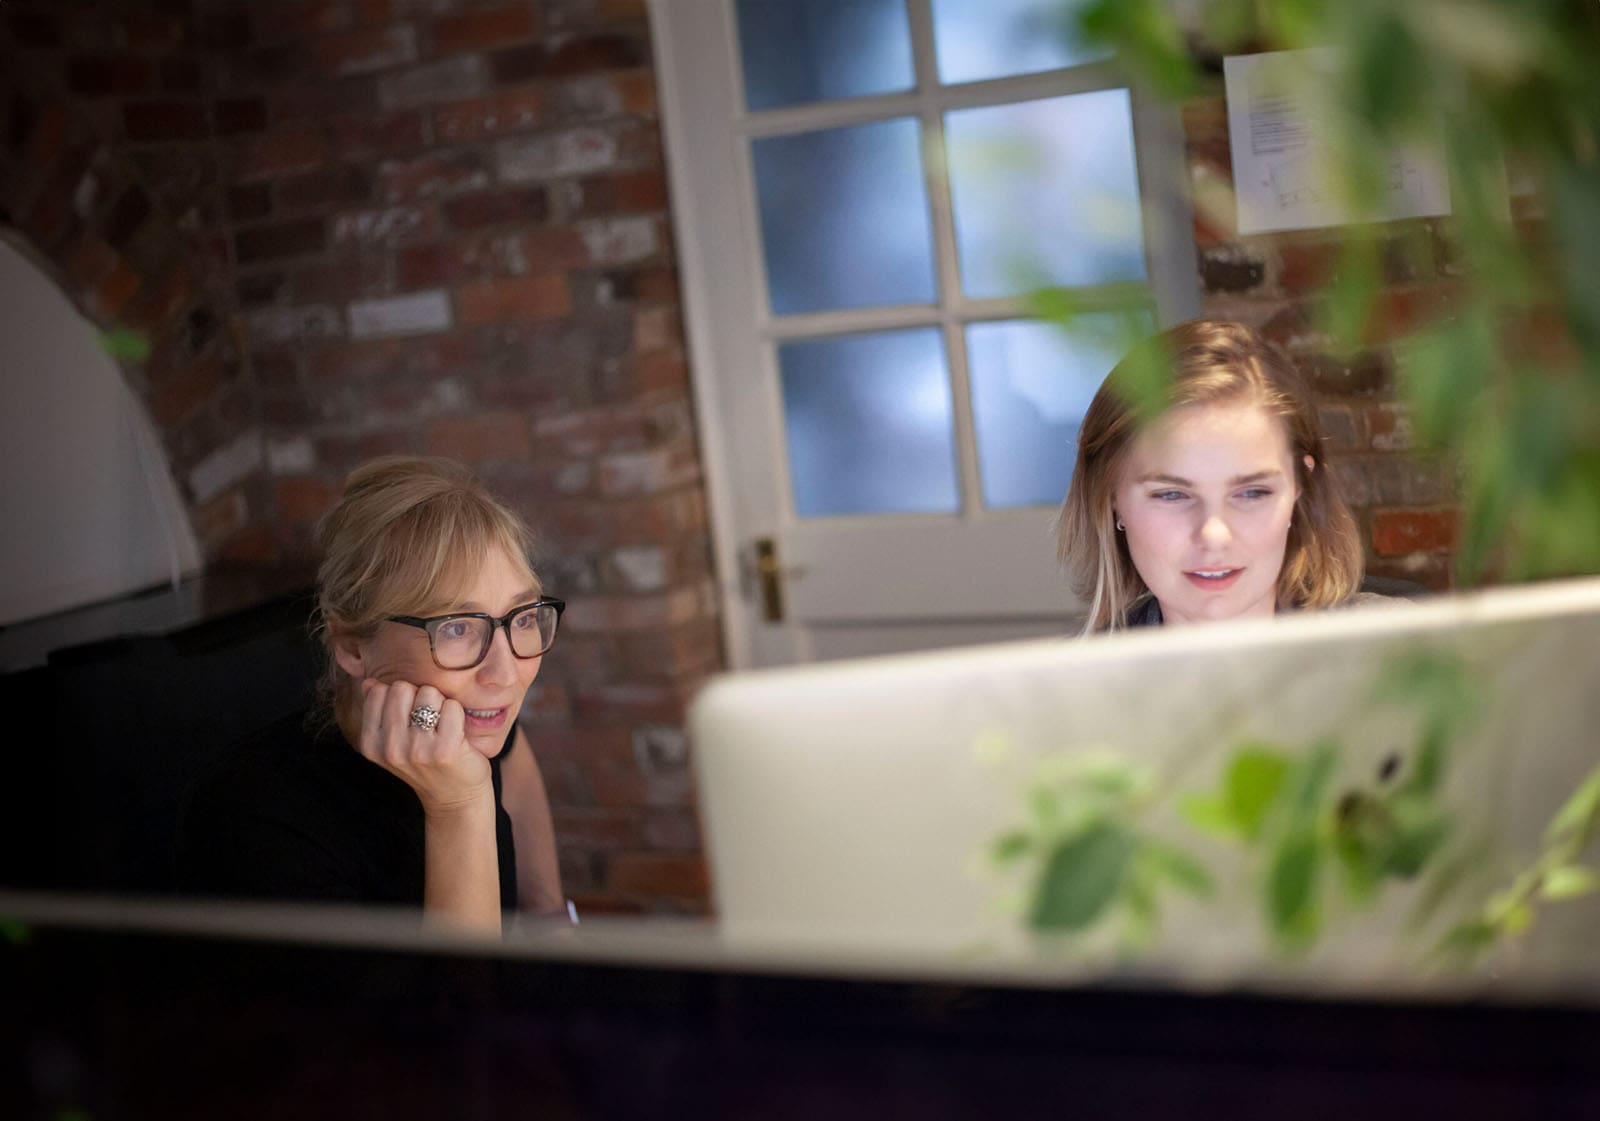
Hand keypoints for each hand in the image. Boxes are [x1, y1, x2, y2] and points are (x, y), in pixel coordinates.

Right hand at [357, 679, 493, 816]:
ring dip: (439, 703)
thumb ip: (379, 710)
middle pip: (402, 688)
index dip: (399, 696)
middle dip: (418, 696)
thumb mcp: (392, 741)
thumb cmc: (425, 763)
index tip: (409, 715)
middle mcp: (390, 748)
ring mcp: (417, 750)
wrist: (454, 799)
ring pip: (428, 693)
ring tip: (441, 727)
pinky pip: (452, 706)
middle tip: (428, 720)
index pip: (378, 691)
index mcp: (370, 743)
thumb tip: (369, 682)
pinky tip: (457, 733)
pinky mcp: (445, 750)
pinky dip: (458, 713)